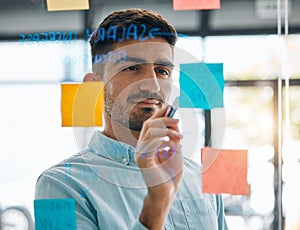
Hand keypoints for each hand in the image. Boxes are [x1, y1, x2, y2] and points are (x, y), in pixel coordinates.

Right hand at [135, 105, 182, 228]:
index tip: (170, 106)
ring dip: (167, 130)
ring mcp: (140, 153)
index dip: (159, 113)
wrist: (167, 193)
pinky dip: (163, 139)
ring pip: (150, 131)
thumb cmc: (171, 174)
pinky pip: (150, 142)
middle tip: (178, 120)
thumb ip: (173, 136)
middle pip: (149, 124)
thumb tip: (174, 121)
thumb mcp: (175, 150)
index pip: (151, 124)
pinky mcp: (142, 160)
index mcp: (148, 144)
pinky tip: (172, 144)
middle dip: (164, 118)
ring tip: (179, 136)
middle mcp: (142, 147)